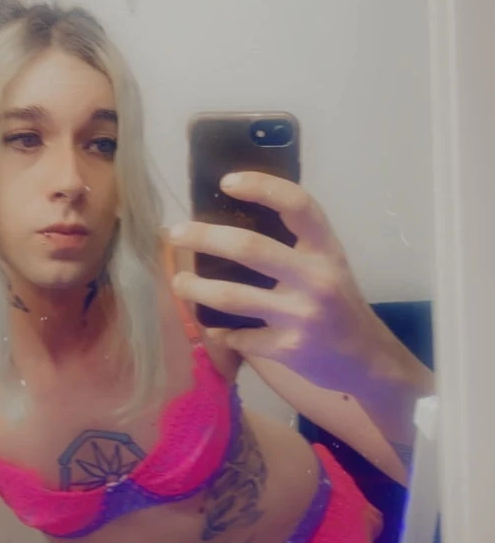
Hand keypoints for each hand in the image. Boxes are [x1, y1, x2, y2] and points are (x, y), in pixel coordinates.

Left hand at [169, 171, 388, 396]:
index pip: (297, 204)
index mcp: (326, 249)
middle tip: (175, 233)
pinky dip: (221, 332)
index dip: (261, 186)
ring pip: (231, 297)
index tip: (227, 182)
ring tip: (179, 282)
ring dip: (195, 289)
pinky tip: (215, 327)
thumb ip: (294, 242)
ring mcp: (301, 316)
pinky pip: (238, 337)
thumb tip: (231, 216)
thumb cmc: (337, 302)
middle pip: (249, 248)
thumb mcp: (327, 263)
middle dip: (203, 237)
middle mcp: (316, 279)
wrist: (366, 360)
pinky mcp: (287, 349)